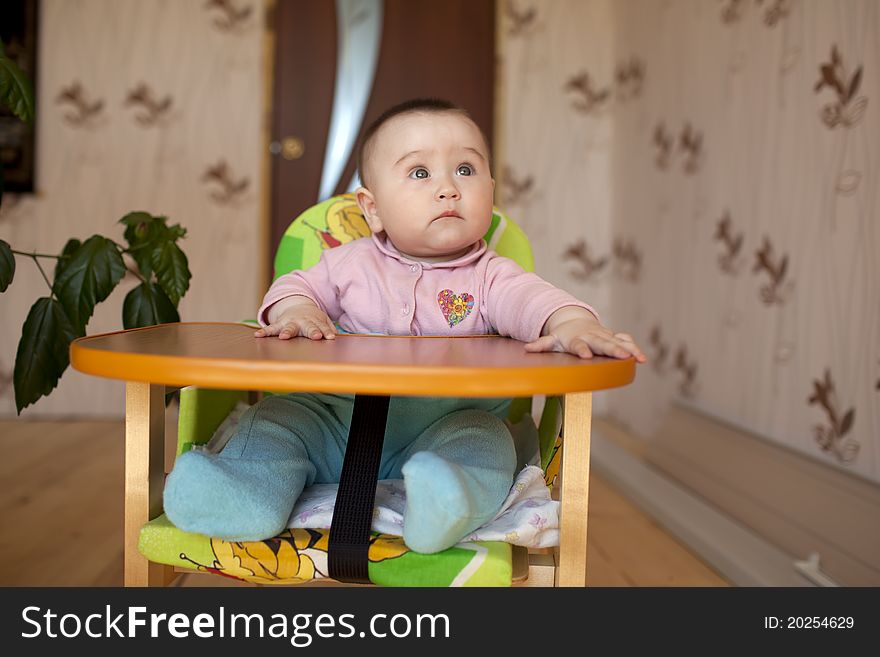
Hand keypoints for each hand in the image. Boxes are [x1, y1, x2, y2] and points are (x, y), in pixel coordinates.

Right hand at [254, 296, 335, 339]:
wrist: (298, 306)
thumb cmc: (312, 319)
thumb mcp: (323, 321)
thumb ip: (329, 328)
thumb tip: (335, 336)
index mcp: (315, 322)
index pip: (322, 327)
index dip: (326, 332)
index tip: (330, 337)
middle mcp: (303, 322)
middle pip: (309, 327)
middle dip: (312, 332)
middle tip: (315, 336)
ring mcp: (290, 322)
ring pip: (289, 328)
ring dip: (287, 332)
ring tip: (283, 337)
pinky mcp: (279, 324)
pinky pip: (271, 328)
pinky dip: (264, 332)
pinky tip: (257, 336)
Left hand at [525, 307, 646, 361]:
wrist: (575, 321)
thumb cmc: (563, 335)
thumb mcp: (551, 340)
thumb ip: (541, 344)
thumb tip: (527, 348)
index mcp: (576, 339)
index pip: (579, 345)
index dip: (582, 350)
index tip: (586, 356)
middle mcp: (592, 336)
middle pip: (603, 343)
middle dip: (614, 349)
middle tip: (623, 357)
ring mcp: (604, 336)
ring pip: (618, 342)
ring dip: (629, 350)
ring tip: (640, 359)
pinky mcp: (613, 337)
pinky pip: (625, 341)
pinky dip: (634, 348)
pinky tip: (642, 359)